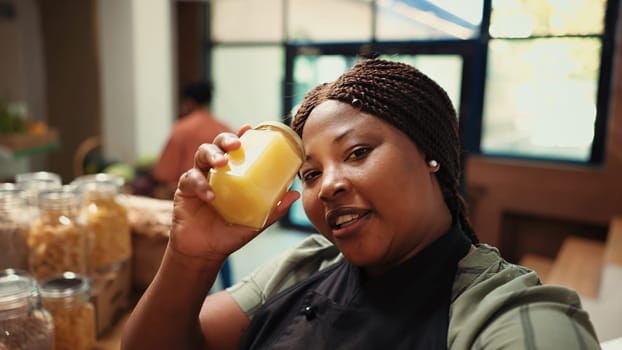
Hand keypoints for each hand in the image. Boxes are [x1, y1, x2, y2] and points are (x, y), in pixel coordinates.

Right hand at [169, 125, 300, 265]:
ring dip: (212, 155)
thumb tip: (296, 194)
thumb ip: (274, 209)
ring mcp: (199, 177)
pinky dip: (202, 185)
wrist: (204, 252)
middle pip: (217, 144)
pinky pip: (191, 179)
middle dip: (225, 140)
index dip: (240, 135)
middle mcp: (215, 171)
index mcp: (232, 174)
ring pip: (202, 154)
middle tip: (236, 145)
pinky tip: (211, 196)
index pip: (235, 149)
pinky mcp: (185, 189)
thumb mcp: (255, 222)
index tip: (248, 128)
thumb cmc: (229, 233)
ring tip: (221, 163)